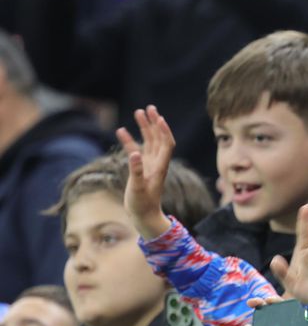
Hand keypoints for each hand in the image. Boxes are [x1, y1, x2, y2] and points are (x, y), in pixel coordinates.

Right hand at [118, 105, 175, 239]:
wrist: (144, 216)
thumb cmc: (143, 205)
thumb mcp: (138, 189)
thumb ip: (136, 171)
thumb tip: (134, 153)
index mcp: (160, 167)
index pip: (167, 144)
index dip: (164, 131)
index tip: (159, 118)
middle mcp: (157, 163)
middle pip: (158, 139)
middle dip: (154, 123)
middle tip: (149, 108)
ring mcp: (149, 165)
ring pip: (149, 142)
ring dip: (145, 128)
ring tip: (139, 112)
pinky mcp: (141, 169)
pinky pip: (136, 151)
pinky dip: (130, 141)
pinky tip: (122, 131)